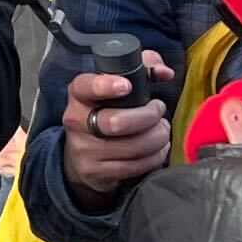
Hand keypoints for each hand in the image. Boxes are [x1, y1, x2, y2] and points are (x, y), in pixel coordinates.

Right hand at [57, 63, 174, 199]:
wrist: (82, 156)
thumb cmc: (107, 112)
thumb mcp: (117, 86)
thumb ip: (143, 69)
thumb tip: (165, 72)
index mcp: (79, 95)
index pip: (85, 87)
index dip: (105, 86)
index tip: (127, 86)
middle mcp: (76, 121)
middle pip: (117, 122)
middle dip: (149, 116)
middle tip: (159, 111)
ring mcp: (85, 149)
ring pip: (132, 147)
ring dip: (157, 137)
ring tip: (163, 130)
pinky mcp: (96, 172)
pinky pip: (134, 166)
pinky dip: (154, 157)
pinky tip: (159, 148)